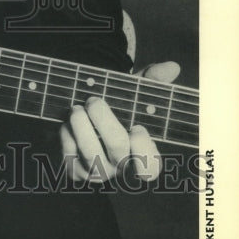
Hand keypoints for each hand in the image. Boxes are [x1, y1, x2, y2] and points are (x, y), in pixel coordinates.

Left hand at [59, 61, 180, 183]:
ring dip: (81, 126)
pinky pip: (70, 155)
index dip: (145, 150)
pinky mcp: (74, 171)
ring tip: (76, 108)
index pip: (151, 167)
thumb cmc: (116, 108)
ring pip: (91, 155)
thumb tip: (171, 67)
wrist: (84, 119)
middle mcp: (121, 166)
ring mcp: (97, 172)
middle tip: (93, 100)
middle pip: (117, 148)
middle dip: (104, 120)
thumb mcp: (133, 93)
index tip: (137, 128)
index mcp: (141, 152)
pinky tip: (67, 122)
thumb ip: (152, 81)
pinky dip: (66, 134)